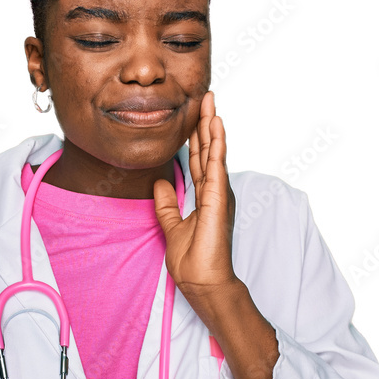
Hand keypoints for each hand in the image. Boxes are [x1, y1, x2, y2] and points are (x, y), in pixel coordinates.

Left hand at [153, 89, 237, 301]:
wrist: (202, 282)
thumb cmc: (193, 261)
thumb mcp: (171, 227)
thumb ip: (166, 204)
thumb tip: (159, 182)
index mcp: (205, 196)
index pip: (200, 160)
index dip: (196, 137)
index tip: (194, 114)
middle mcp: (214, 191)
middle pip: (208, 150)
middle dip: (205, 123)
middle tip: (205, 96)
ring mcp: (218, 194)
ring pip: (214, 152)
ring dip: (212, 126)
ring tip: (210, 101)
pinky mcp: (217, 199)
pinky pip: (216, 165)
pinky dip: (216, 144)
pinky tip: (215, 125)